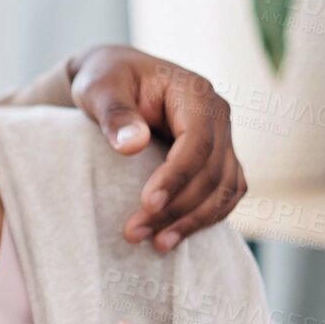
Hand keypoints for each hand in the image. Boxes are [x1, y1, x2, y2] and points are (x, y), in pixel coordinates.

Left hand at [66, 45, 246, 253]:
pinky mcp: (218, 159)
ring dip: (193, 221)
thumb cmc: (106, 78)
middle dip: (177, 208)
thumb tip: (132, 145)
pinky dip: (205, 218)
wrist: (116, 78)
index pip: (197, 142)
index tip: (146, 205)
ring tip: (156, 245)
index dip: (175, 177)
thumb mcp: (100, 88)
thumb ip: (114, 114)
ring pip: (224, 189)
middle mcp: (218, 115)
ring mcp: (222, 138)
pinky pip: (225, 194)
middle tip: (134, 233)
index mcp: (195, 93)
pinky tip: (175, 236)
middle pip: (212, 172)